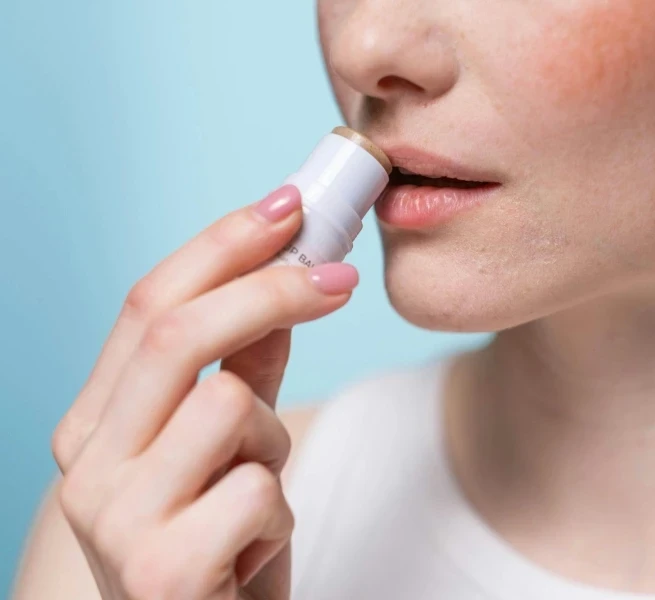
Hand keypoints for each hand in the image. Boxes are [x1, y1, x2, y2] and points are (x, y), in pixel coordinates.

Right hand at [51, 185, 356, 598]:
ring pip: (230, 406)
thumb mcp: (232, 447)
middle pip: (177, 332)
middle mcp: (86, 467)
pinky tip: (252, 553)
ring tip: (257, 493)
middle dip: (271, 288)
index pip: (145, 305)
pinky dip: (277, 513)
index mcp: (93, 427)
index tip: (288, 206)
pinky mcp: (162, 572)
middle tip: (340, 278)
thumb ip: (246, 366)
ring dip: (273, 443)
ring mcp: (114, 522)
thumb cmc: (221, 548)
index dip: (221, 245)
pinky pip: (259, 488)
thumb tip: (286, 278)